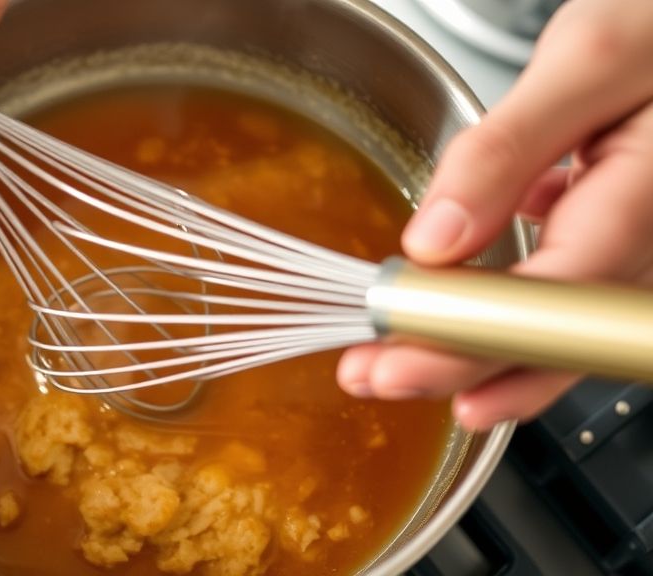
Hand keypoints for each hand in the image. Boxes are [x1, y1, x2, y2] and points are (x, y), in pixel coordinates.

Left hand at [336, 0, 652, 430]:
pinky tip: (453, 328)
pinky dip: (508, 325)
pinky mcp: (629, 253)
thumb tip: (436, 238)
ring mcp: (648, 257)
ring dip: (475, 356)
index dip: (473, 330)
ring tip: (395, 363)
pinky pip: (569, 307)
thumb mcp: (586, 59)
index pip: (557, 290)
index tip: (396, 340)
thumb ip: (509, 147)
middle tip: (375, 374)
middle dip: (457, 365)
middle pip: (557, 334)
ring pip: (562, 335)